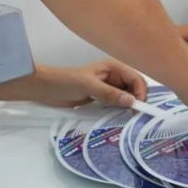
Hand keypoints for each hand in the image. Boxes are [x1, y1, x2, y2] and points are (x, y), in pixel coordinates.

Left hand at [32, 60, 147, 108]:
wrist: (46, 89)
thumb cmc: (66, 82)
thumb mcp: (88, 86)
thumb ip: (109, 93)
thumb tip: (131, 101)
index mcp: (114, 68)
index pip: (136, 78)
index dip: (140, 92)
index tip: (138, 108)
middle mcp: (114, 76)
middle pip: (134, 88)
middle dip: (136, 100)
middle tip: (134, 116)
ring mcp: (109, 87)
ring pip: (127, 97)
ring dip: (128, 106)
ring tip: (128, 119)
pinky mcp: (103, 98)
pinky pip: (117, 104)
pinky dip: (120, 110)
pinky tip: (119, 118)